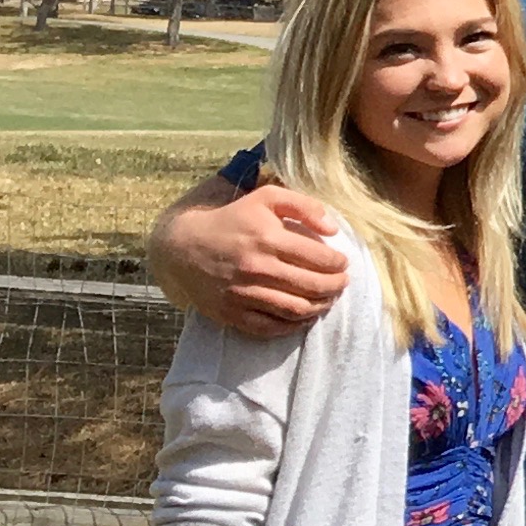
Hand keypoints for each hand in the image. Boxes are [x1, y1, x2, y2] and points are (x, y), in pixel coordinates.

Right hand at [155, 183, 349, 338]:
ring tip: (328, 299)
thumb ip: (304, 206)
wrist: (182, 246)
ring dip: (320, 307)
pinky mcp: (232, 313)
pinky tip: (305, 316)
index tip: (343, 263)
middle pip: (312, 286)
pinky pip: (271, 327)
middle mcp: (257, 268)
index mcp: (268, 238)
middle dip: (336, 286)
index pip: (319, 258)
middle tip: (342, 282)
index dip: (338, 263)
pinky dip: (294, 325)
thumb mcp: (266, 198)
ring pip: (296, 309)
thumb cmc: (232, 220)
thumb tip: (333, 229)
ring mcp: (243, 293)